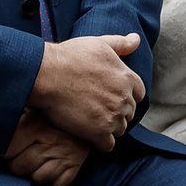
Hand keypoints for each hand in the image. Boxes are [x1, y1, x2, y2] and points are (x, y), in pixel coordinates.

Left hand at [4, 111, 89, 185]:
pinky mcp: (75, 166)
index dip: (3, 154)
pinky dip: (53, 180)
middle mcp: (50, 142)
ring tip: (37, 162)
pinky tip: (51, 167)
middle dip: (16, 166)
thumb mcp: (32, 111)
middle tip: (19, 159)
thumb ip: (13, 119)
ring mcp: (64, 156)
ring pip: (37, 179)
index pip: (7, 152)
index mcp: (35, 126)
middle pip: (19, 169)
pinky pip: (57, 184)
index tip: (5, 152)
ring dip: (35, 174)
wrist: (88, 115)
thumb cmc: (51, 117)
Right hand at [29, 32, 143, 149]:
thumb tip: (136, 39)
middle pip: (129, 113)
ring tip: (90, 122)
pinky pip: (108, 145)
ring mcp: (113, 117)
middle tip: (96, 109)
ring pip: (119, 130)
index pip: (138, 94)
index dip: (125, 96)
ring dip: (108, 128)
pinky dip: (99, 143)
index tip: (109, 96)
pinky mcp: (99, 133)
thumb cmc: (69, 57)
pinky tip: (87, 136)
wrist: (46, 75)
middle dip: (116, 112)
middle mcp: (124, 99)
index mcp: (127, 78)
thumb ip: (120, 44)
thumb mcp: (98, 44)